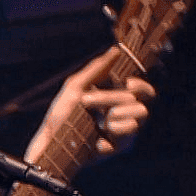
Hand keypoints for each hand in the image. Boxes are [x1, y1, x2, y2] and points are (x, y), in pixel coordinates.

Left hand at [24, 46, 155, 163]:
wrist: (51, 142)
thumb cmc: (61, 114)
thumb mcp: (75, 86)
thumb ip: (97, 68)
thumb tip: (116, 49)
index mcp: (117, 96)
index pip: (144, 91)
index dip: (142, 86)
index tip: (129, 84)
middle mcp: (125, 112)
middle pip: (140, 101)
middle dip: (111, 98)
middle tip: (86, 101)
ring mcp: (125, 130)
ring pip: (139, 117)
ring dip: (113, 115)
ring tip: (96, 122)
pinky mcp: (121, 146)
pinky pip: (128, 136)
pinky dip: (112, 133)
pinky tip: (97, 139)